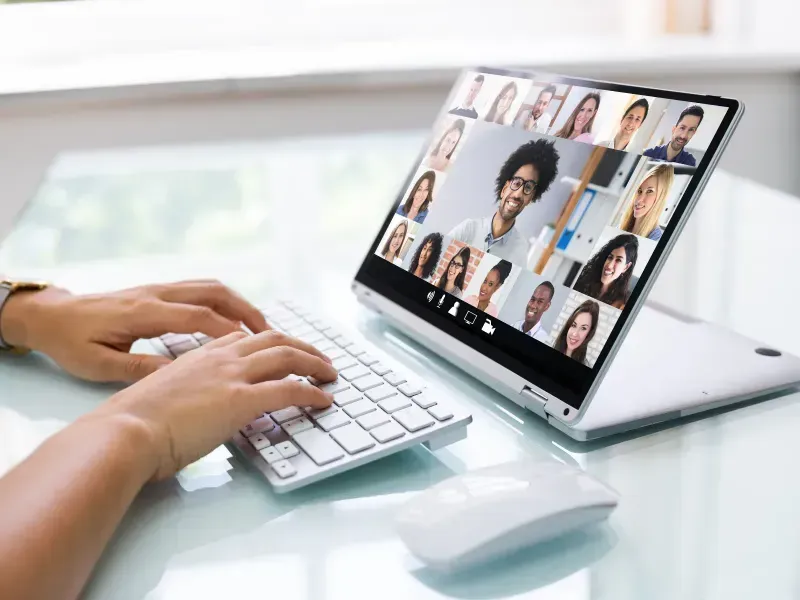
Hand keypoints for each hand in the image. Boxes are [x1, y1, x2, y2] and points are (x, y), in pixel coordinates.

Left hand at [0, 279, 268, 382]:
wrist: (49, 315)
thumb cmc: (71, 342)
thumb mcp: (99, 364)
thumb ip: (140, 367)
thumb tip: (180, 374)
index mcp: (143, 312)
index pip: (198, 317)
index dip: (230, 331)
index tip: (256, 347)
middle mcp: (156, 294)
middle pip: (214, 293)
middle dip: (247, 311)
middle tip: (273, 334)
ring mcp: (158, 289)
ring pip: (211, 287)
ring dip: (240, 304)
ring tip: (262, 328)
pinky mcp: (157, 291)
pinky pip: (201, 290)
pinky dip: (224, 302)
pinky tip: (234, 321)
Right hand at [89, 329, 336, 479]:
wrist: (123, 432)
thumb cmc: (131, 424)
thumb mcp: (159, 396)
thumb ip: (182, 394)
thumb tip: (191, 409)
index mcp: (198, 355)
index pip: (242, 338)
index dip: (267, 342)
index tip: (280, 349)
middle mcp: (218, 358)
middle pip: (272, 339)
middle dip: (301, 346)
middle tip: (318, 358)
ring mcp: (231, 376)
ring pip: (287, 355)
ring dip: (314, 362)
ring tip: (330, 374)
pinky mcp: (241, 400)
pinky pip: (290, 389)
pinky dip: (312, 392)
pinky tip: (324, 400)